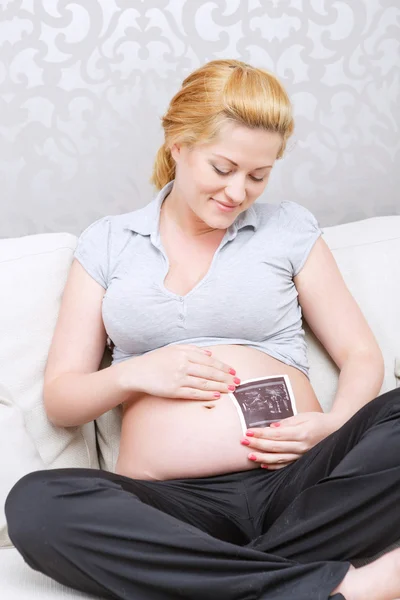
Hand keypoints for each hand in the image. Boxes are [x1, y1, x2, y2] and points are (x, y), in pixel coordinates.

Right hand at [122, 344, 239, 399]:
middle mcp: (182, 365)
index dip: (222, 366)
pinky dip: (206, 395)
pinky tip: (217, 396)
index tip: (233, 371)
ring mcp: (178, 378)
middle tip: (238, 382)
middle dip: (225, 377)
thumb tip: (210, 353)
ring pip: (204, 383)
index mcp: (183, 353)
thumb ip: (192, 349)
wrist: (138, 372)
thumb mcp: (173, 349)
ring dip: (220, 386)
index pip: (208, 360)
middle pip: (209, 372)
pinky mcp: (174, 391)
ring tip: (231, 389)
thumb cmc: (156, 360)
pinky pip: (194, 393)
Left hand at [241, 412, 340, 469]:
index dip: (261, 434)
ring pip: (278, 459)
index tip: (248, 432)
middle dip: (257, 444)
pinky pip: (285, 465)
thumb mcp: (303, 416)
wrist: (336, 430)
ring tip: (249, 455)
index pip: (276, 435)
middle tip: (243, 441)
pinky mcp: (302, 460)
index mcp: (300, 433)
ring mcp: (301, 455)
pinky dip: (273, 466)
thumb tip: (271, 427)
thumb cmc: (318, 420)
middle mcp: (301, 446)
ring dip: (262, 457)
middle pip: (275, 447)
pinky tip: (263, 464)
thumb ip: (287, 422)